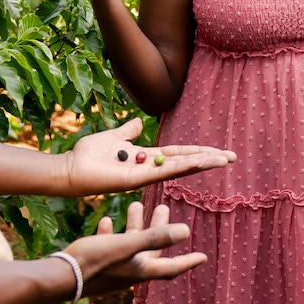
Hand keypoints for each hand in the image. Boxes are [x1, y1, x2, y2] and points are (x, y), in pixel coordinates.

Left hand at [66, 117, 234, 196]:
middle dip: (208, 159)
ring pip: (180, 168)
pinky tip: (201, 162)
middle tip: (232, 157)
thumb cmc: (88, 155)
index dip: (197, 151)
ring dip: (203, 163)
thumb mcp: (113, 137)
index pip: (178, 154)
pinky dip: (184, 166)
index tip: (218, 150)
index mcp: (145, 158)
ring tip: (224, 160)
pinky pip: (166, 171)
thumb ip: (127, 132)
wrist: (71, 168)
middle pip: (185, 162)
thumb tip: (138, 124)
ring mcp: (146, 175)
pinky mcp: (139, 179)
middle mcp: (149, 168)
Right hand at [66, 201, 204, 292]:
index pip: (172, 267)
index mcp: (141, 270)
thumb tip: (186, 231)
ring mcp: (113, 269)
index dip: (188, 261)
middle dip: (160, 230)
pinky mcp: (97, 265)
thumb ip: (154, 237)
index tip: (203, 257)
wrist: (59, 277)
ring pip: (130, 245)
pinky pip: (110, 247)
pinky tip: (107, 221)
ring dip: (135, 225)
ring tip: (135, 205)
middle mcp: (130, 272)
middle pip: (152, 249)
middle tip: (164, 207)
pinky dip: (113, 233)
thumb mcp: (126, 245)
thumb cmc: (94, 261)